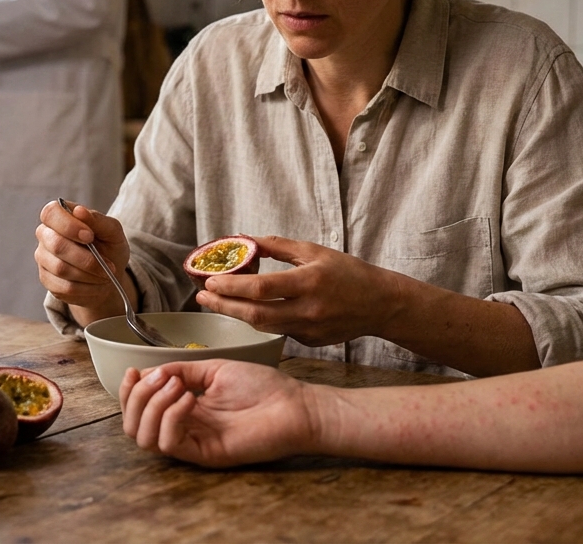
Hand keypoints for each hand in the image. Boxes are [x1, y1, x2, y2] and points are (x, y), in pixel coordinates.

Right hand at [34, 200, 131, 321]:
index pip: (50, 213)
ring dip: (89, 274)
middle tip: (107, 264)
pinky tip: (96, 284)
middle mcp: (46, 235)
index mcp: (59, 216)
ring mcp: (43, 258)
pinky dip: (86, 288)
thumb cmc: (109, 248)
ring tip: (105, 275)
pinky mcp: (47, 280)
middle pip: (56, 245)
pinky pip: (63, 287)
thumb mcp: (112, 232)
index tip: (89, 236)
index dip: (68, 225)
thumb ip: (98, 220)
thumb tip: (79, 211)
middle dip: (86, 258)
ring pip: (60, 268)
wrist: (108, 276)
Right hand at [120, 359, 316, 467]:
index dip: (129, 390)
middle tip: (158, 377)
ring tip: (176, 386)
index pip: (139, 410)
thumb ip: (182, 370)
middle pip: (133, 426)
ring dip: (151, 405)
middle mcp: (184, 428)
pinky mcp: (205, 453)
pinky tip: (190, 398)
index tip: (135, 369)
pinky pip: (170, 442)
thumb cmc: (264, 388)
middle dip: (135, 397)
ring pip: (144, 438)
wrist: (296, 405)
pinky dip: (171, 416)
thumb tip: (149, 370)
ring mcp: (193, 443)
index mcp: (184, 410)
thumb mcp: (214, 369)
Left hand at [195, 234, 397, 346]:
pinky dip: (262, 321)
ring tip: (217, 303)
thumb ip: (279, 247)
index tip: (210, 281)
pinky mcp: (310, 342)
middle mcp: (308, 309)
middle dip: (224, 306)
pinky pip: (279, 331)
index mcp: (309, 282)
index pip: (261, 288)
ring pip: (263, 326)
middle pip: (255, 314)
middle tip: (202, 297)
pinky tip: (249, 311)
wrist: (380, 304)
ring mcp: (309, 329)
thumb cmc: (349, 273)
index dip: (232, 286)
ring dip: (237, 315)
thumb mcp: (315, 251)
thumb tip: (247, 240)